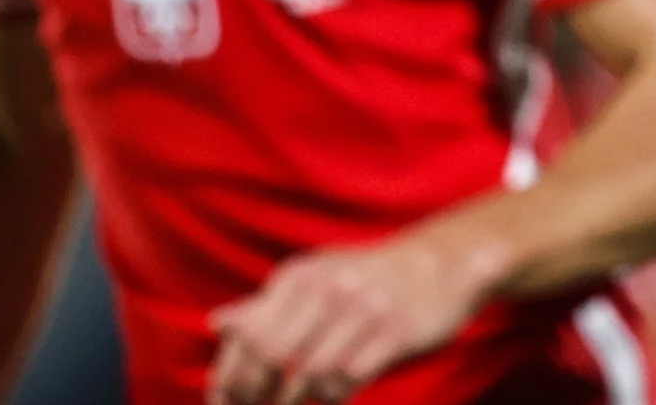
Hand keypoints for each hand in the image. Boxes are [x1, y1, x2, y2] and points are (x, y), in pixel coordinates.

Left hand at [207, 227, 484, 404]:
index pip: (249, 334)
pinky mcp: (395, 332)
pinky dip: (332, 397)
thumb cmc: (365, 278)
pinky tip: (331, 395)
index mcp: (300, 275)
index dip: (230, 377)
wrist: (438, 264)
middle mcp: (329, 287)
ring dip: (295, 401)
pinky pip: (349, 379)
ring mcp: (364, 309)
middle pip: (274, 357)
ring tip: (291, 404)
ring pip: (311, 374)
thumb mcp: (314, 279)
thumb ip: (266, 305)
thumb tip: (217, 323)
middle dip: (258, 395)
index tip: (225, 403)